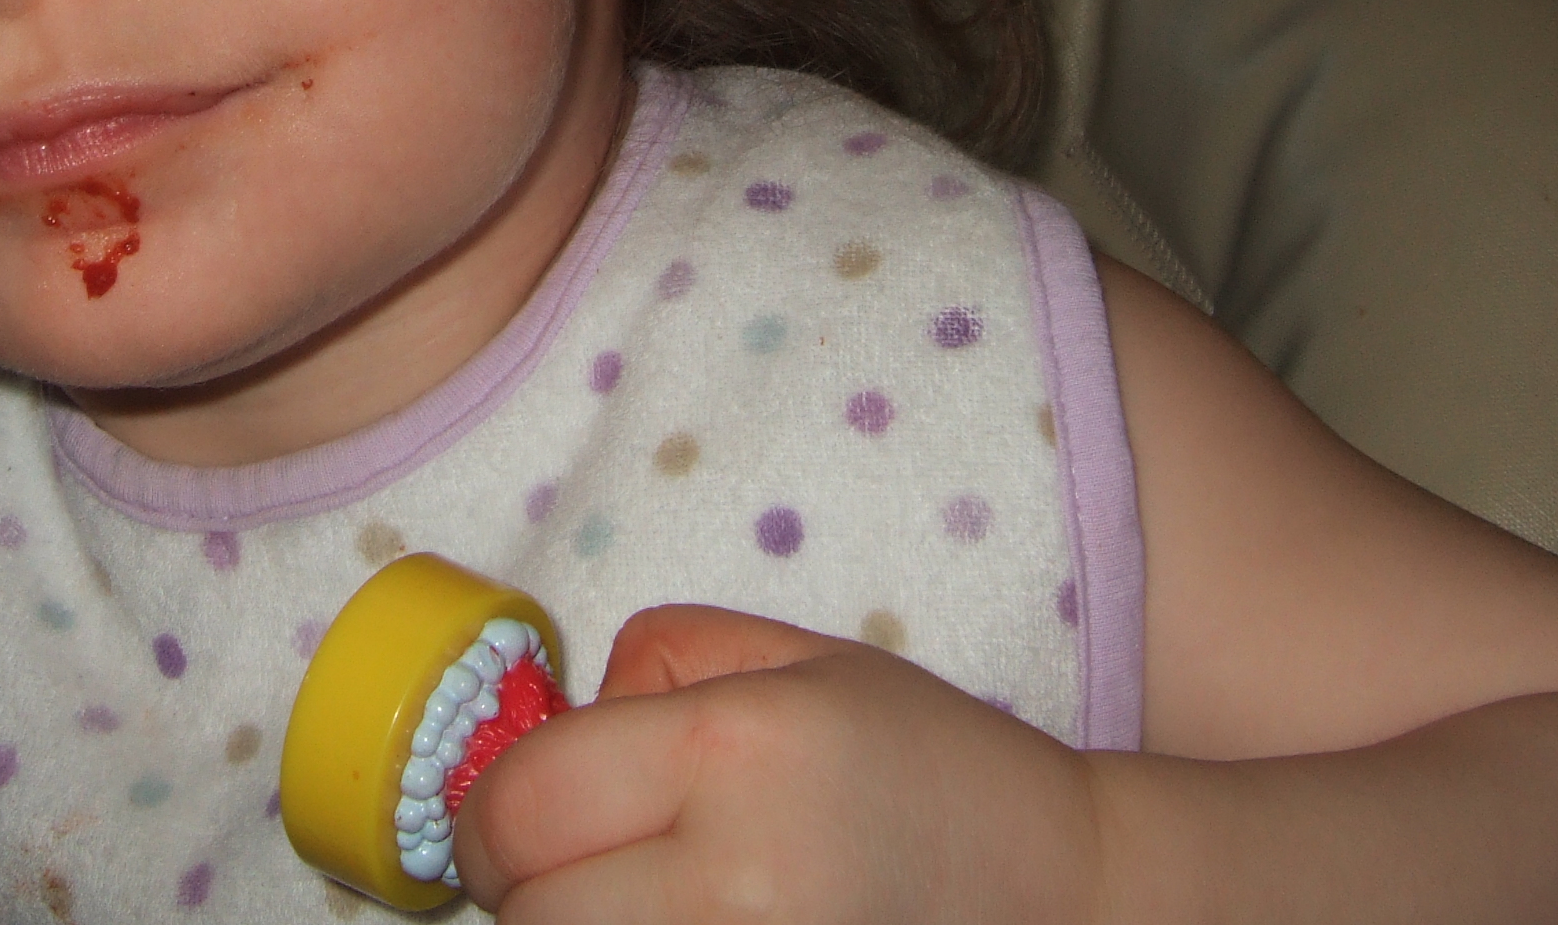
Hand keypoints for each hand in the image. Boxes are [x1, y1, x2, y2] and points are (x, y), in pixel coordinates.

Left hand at [451, 606, 1098, 922]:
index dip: (487, 818)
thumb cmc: (931, 767)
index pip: (520, 806)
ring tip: (634, 903)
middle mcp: (739, 879)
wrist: (1070, 894)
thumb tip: (547, 732)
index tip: (505, 824)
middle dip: (528, 891)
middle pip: (531, 914)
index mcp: (733, 752)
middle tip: (569, 873)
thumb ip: (657, 659)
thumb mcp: (801, 659)